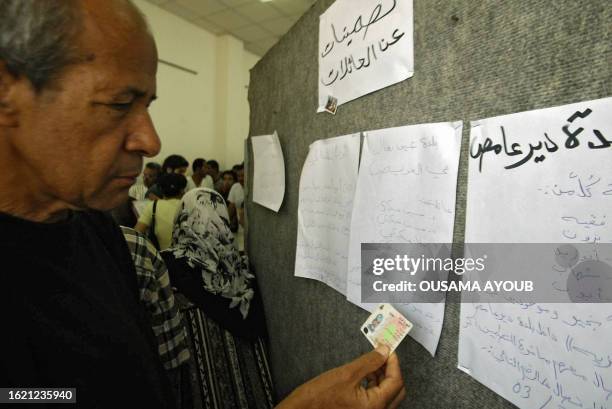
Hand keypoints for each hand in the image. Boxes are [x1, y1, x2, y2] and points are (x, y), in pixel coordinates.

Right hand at [276, 346, 405, 408]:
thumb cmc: (319, 397)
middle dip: (391, 371)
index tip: (389, 348)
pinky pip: (378, 401)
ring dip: (384, 378)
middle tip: (383, 354)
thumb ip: (369, 362)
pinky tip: (367, 375)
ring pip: (387, 396)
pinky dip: (376, 386)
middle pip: (396, 391)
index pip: (396, 381)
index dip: (394, 362)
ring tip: (374, 362)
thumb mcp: (346, 374)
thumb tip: (385, 351)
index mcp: (375, 406)